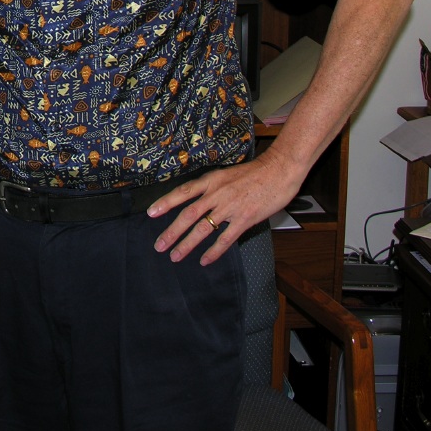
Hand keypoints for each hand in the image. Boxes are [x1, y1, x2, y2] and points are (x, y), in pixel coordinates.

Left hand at [147, 152, 303, 264]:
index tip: (151, 212)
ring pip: (203, 229)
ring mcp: (230, 207)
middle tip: (159, 245)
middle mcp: (216, 193)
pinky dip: (213, 251)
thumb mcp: (227, 175)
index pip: (183, 192)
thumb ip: (213, 188)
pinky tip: (205, 260)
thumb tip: (199, 201)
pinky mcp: (244, 219)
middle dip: (171, 232)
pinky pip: (225, 239)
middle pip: (188, 214)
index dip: (166, 202)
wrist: (279, 170)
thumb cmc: (255, 173)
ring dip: (187, 244)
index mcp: (211, 180)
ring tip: (176, 256)